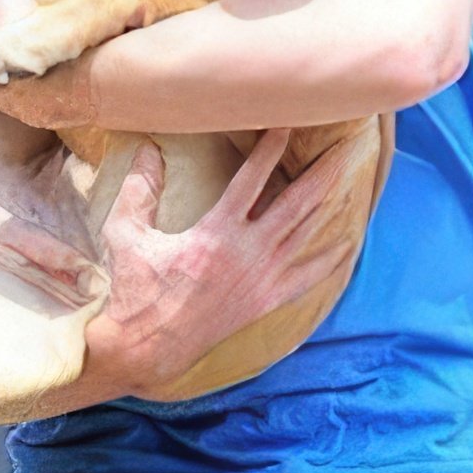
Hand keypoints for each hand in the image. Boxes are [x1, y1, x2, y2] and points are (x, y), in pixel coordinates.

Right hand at [77, 128, 360, 401]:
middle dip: (322, 173)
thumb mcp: (125, 235)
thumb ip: (138, 190)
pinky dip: (329, 261)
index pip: (251, 179)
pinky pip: (306, 278)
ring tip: (347, 178)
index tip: (288, 124)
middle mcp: (248, 252)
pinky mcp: (265, 301)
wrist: (149, 349)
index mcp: (216, 232)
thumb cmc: (135, 289)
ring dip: (328, 204)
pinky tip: (348, 245)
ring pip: (305, 233)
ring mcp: (261, 278)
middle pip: (296, 203)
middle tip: (344, 147)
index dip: (271, 149)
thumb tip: (145, 149)